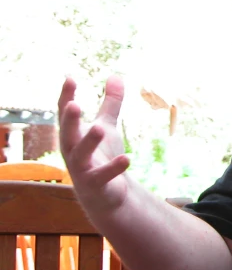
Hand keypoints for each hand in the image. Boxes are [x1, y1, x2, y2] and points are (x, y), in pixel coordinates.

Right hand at [58, 75, 130, 211]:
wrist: (106, 194)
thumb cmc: (101, 156)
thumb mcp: (107, 126)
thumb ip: (110, 104)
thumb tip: (115, 75)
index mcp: (73, 135)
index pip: (65, 115)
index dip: (66, 97)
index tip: (70, 78)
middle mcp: (72, 152)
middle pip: (67, 134)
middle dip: (70, 121)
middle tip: (74, 104)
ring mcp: (82, 170)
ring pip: (80, 156)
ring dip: (89, 142)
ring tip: (100, 128)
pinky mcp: (95, 185)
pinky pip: (103, 176)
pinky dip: (114, 168)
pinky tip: (127, 159)